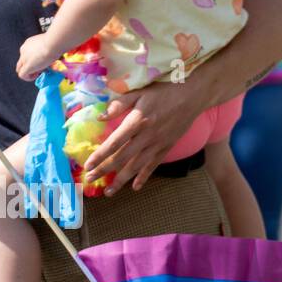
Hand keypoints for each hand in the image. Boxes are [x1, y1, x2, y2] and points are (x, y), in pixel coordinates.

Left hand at [16, 34, 54, 80]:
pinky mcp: (27, 66)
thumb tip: (49, 56)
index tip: (41, 62)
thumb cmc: (54, 42)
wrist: (53, 43)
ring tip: (38, 73)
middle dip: (29, 67)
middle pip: (21, 62)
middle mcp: (23, 50)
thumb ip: (45, 49)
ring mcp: (24, 58)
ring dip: (28, 72)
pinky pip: (22, 75)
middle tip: (39, 69)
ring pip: (20, 69)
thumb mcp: (47, 44)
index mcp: (28, 44)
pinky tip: (36, 75)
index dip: (33, 60)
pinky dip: (28, 77)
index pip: (26, 54)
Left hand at [84, 80, 205, 192]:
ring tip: (109, 192)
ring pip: (137, 166)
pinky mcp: (167, 147)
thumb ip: (119, 104)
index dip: (100, 155)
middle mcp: (147, 135)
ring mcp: (158, 143)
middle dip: (104, 170)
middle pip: (122, 157)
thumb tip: (100, 117)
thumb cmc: (164, 89)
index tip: (88, 165)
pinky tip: (135, 187)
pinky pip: (154, 165)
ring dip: (121, 180)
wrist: (193, 94)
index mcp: (137, 120)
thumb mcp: (139, 91)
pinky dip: (144, 177)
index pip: (115, 142)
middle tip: (90, 179)